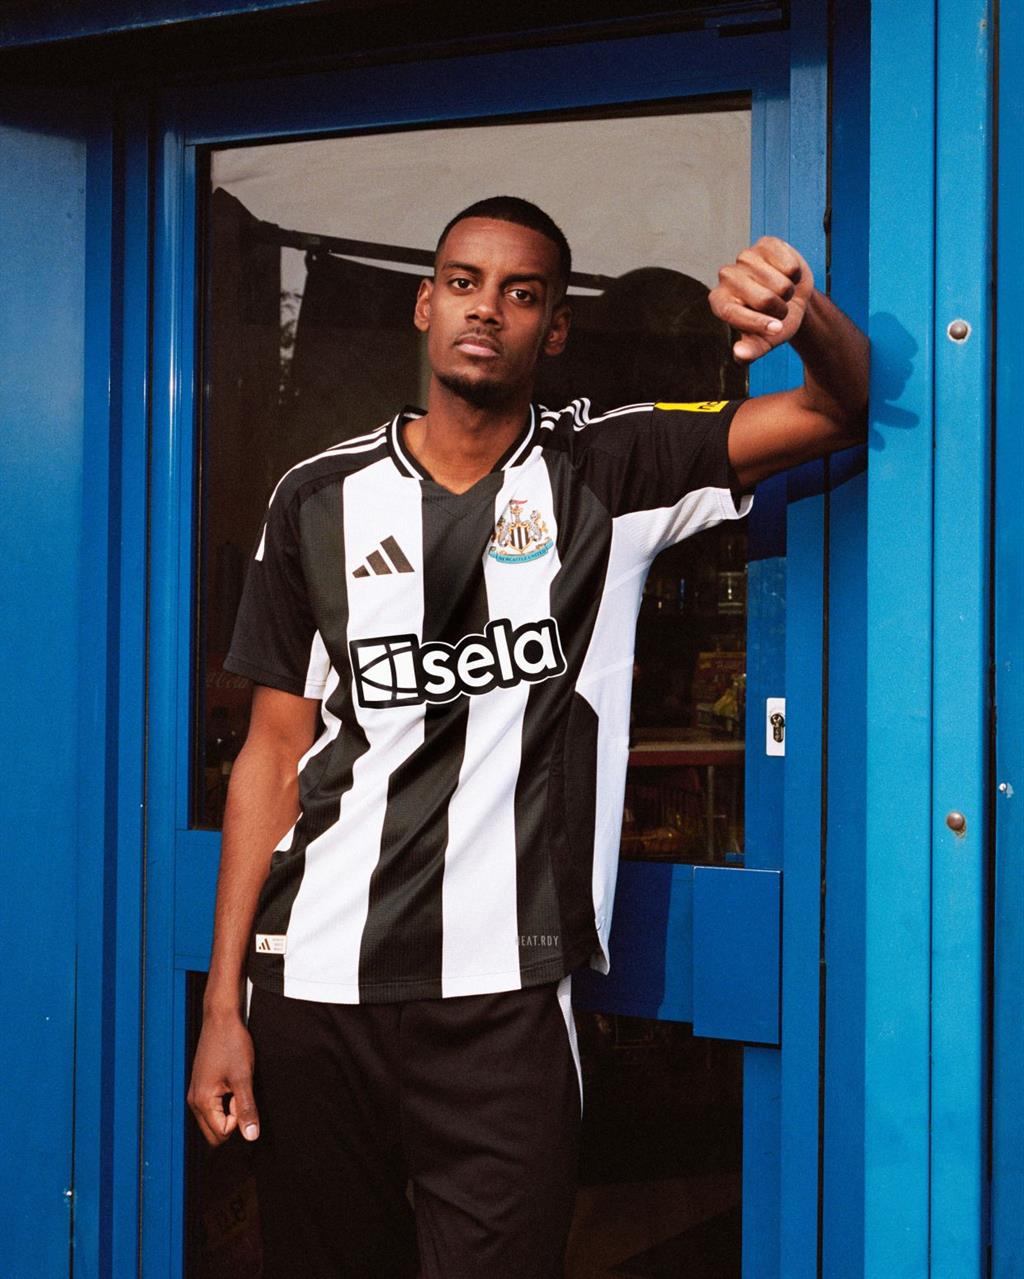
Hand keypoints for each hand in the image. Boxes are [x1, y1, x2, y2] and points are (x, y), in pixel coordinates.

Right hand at [187, 1008, 259, 1145]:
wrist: (221, 1019)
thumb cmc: (231, 1044)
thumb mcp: (243, 1077)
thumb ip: (246, 1108)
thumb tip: (251, 1136)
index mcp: (202, 1102)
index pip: (221, 1134)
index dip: (237, 1120)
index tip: (241, 1095)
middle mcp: (194, 1101)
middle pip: (214, 1133)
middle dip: (231, 1119)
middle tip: (238, 1092)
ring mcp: (196, 1093)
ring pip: (214, 1120)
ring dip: (228, 1110)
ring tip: (235, 1085)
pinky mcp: (201, 1086)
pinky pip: (213, 1107)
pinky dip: (224, 1101)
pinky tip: (231, 1081)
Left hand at [709, 236, 814, 363]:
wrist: (793, 301)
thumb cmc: (773, 323)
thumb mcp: (764, 342)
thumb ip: (751, 351)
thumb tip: (740, 355)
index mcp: (719, 302)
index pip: (734, 314)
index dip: (759, 324)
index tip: (777, 330)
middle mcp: (726, 276)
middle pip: (764, 299)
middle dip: (779, 309)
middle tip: (778, 309)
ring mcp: (745, 257)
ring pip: (781, 282)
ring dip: (788, 292)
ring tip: (782, 292)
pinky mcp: (766, 243)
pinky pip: (790, 264)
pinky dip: (795, 274)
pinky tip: (786, 274)